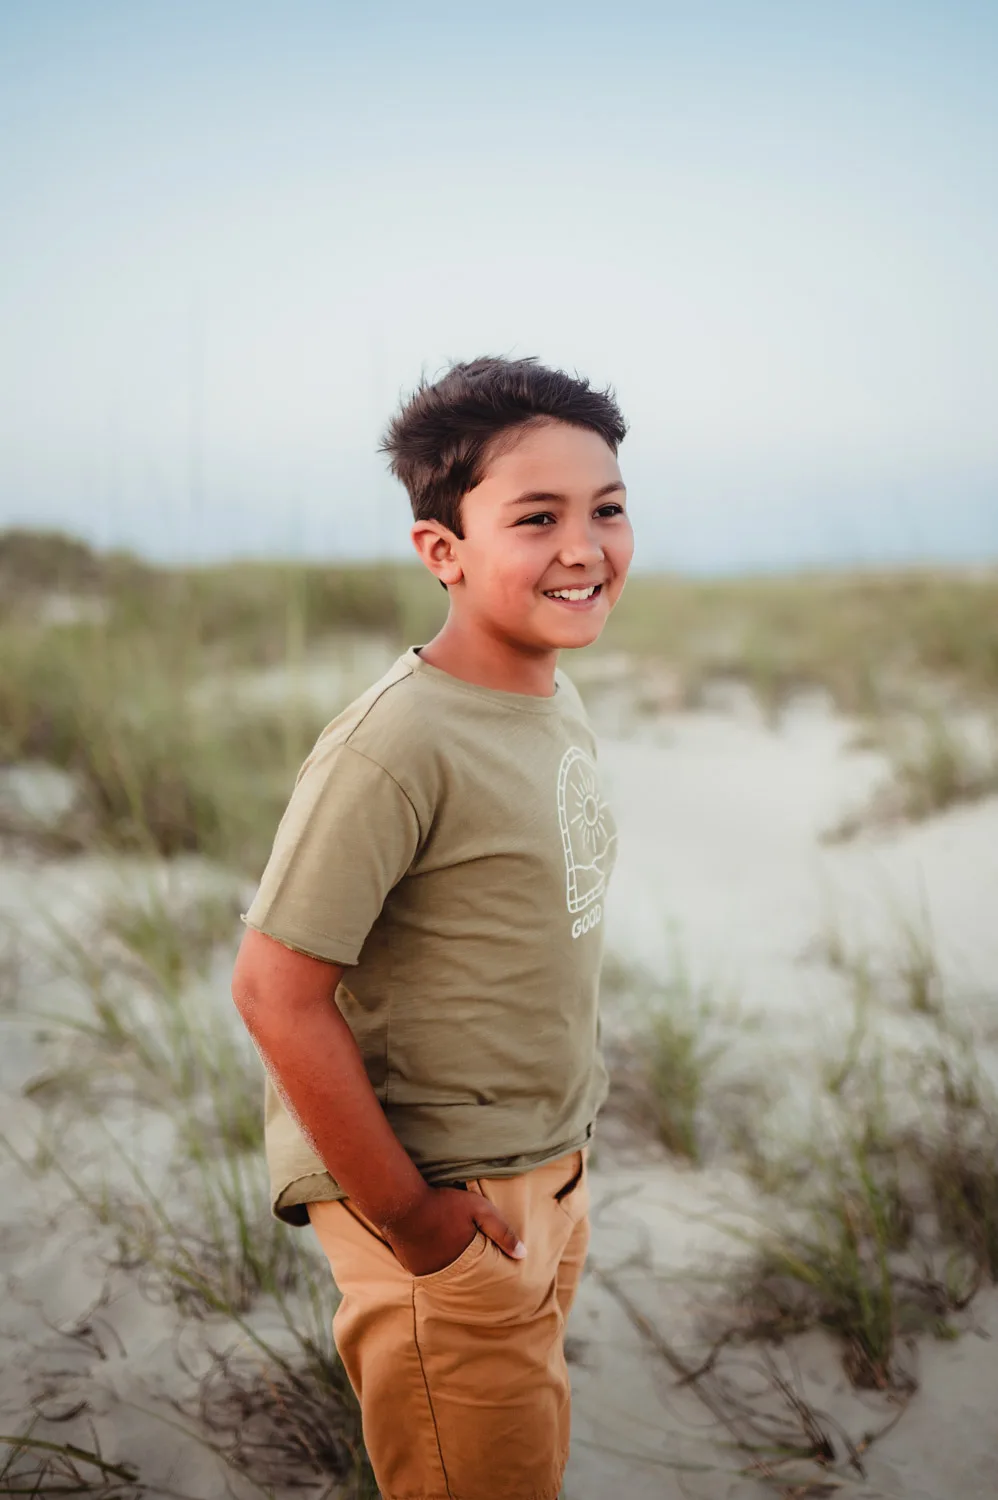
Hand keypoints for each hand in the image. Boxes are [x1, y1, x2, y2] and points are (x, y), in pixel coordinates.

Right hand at [384, 1185, 526, 1276]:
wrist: (402, 1203)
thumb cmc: (444, 1204)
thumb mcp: (479, 1209)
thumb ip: (502, 1231)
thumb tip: (523, 1255)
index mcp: (465, 1262)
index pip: (483, 1277)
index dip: (490, 1274)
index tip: (497, 1274)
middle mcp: (446, 1274)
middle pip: (464, 1279)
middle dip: (471, 1274)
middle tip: (475, 1265)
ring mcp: (427, 1273)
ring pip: (446, 1277)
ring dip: (452, 1270)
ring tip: (455, 1258)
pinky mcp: (412, 1268)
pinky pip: (429, 1272)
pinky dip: (435, 1265)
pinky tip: (436, 1252)